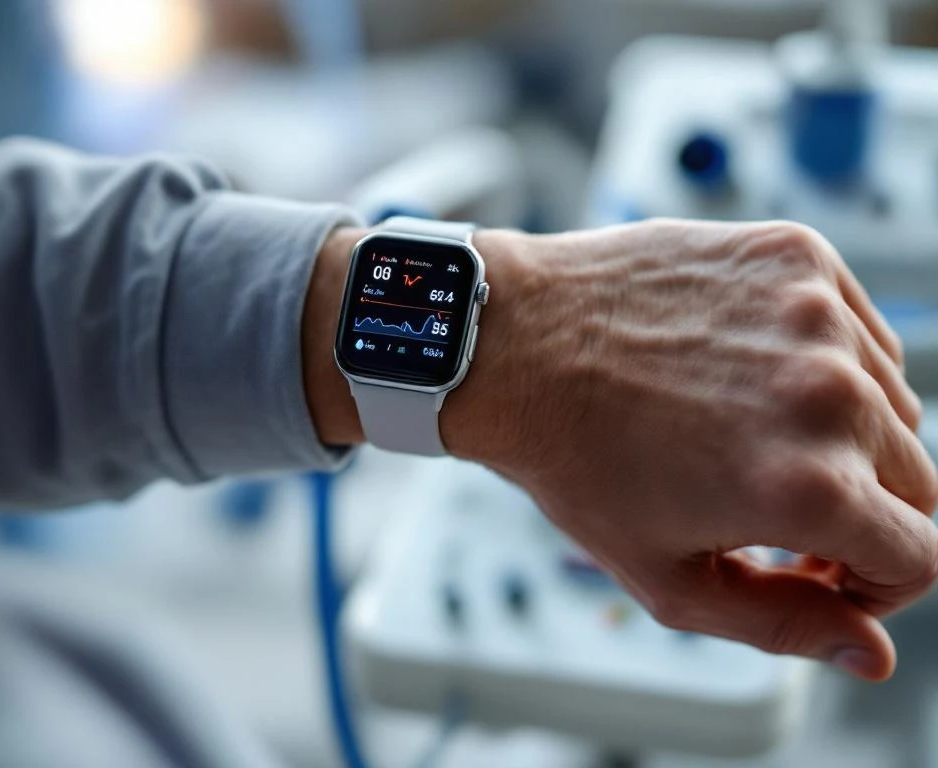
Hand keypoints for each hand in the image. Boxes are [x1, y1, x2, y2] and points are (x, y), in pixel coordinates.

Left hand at [445, 219, 937, 680]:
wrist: (513, 344)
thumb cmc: (573, 461)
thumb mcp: (666, 577)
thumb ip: (782, 625)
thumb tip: (872, 652)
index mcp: (805, 486)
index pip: (922, 555)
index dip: (876, 581)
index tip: (820, 568)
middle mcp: (829, 394)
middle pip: (916, 482)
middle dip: (860, 512)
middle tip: (774, 508)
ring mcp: (816, 314)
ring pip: (891, 403)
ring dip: (843, 435)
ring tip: (747, 435)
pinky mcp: (794, 256)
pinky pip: (857, 330)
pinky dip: (826, 363)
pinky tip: (747, 374)